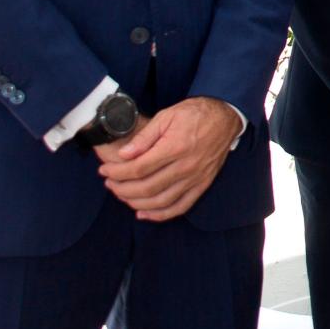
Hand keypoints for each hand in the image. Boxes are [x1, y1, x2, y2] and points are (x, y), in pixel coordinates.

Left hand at [98, 97, 239, 221]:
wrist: (225, 117)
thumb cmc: (195, 114)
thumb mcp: (166, 116)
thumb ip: (144, 137)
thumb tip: (124, 155)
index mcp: (175, 147)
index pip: (138, 168)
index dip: (117, 172)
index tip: (104, 171)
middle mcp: (186, 166)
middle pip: (146, 188)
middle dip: (121, 188)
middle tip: (109, 182)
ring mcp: (196, 178)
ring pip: (160, 201)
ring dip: (136, 202)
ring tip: (122, 194)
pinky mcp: (202, 185)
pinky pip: (180, 207)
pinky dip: (160, 214)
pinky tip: (144, 213)